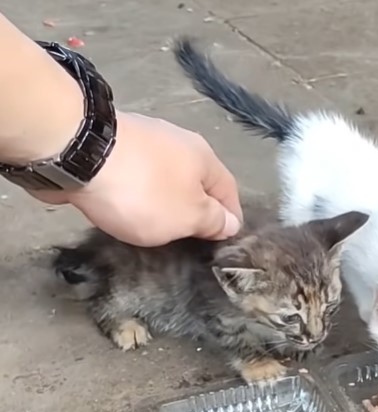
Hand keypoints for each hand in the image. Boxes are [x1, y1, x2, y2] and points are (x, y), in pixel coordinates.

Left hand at [27, 111, 242, 245]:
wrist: (77, 152)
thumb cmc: (143, 190)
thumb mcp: (188, 217)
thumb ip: (213, 221)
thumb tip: (231, 222)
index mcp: (204, 157)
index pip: (229, 190)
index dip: (230, 217)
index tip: (224, 239)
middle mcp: (178, 141)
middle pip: (195, 180)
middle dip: (194, 206)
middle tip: (187, 235)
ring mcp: (142, 138)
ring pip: (163, 175)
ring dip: (162, 197)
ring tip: (152, 222)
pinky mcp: (109, 144)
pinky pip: (132, 173)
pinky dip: (134, 190)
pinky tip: (123, 204)